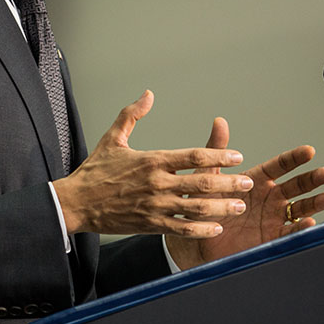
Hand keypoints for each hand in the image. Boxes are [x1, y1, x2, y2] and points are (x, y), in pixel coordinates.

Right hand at [52, 91, 252, 236]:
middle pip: (202, 183)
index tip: (236, 157)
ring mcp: (155, 206)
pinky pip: (183, 229)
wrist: (76, 203)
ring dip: (222, 207)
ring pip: (197, 208)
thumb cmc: (95, 172)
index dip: (219, 156)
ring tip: (238, 206)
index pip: (193, 156)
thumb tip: (148, 94)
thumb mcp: (112, 138)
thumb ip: (132, 114)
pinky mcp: (150, 225)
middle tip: (248, 183)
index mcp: (151, 160)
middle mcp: (157, 183)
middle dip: (229, 183)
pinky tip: (216, 227)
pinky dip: (202, 229)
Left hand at [164, 117, 323, 269]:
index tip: (309, 151)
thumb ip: (216, 151)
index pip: (279, 166)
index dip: (294, 158)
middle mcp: (269, 198)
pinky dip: (300, 229)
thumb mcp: (208, 176)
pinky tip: (309, 223)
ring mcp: (273, 218)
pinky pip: (289, 233)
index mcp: (256, 180)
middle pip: (296, 186)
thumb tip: (220, 122)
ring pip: (299, 209)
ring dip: (314, 204)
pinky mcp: (272, 238)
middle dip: (312, 180)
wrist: (198, 240)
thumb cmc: (202, 205)